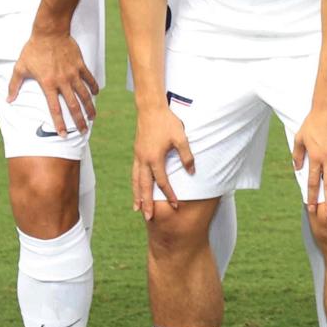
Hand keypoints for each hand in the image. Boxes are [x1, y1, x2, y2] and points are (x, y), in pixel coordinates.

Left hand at [7, 29, 98, 135]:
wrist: (50, 32)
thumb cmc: (33, 49)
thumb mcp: (20, 67)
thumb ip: (14, 85)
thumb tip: (9, 100)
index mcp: (47, 84)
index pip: (55, 109)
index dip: (59, 123)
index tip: (63, 134)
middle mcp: (62, 82)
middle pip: (73, 105)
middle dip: (79, 120)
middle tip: (83, 131)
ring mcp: (73, 74)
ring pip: (84, 94)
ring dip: (89, 107)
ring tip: (92, 117)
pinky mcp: (80, 65)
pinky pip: (89, 79)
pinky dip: (93, 87)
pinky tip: (96, 94)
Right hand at [131, 101, 192, 218]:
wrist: (150, 109)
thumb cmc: (167, 122)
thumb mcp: (181, 138)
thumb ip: (186, 156)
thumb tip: (192, 172)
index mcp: (154, 158)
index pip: (162, 181)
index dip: (169, 194)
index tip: (175, 205)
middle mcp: (143, 160)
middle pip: (145, 186)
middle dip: (146, 203)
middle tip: (148, 217)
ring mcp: (138, 156)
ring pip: (136, 181)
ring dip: (137, 196)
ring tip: (136, 209)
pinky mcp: (136, 153)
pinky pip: (134, 173)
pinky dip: (135, 184)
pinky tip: (136, 189)